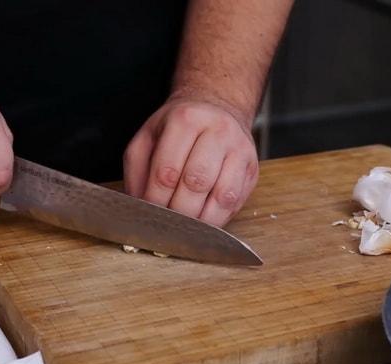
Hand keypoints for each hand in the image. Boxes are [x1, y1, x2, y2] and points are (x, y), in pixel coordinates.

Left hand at [123, 98, 258, 226]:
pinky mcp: (252, 168)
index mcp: (186, 120)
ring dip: (200, 220)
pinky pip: (236, 202)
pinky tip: (203, 221)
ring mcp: (239, 149)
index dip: (155, 200)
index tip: (148, 215)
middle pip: (196, 183)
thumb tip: (138, 206)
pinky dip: (218, 219)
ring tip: (184, 228)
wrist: (216, 109)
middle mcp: (217, 131)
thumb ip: (137, 170)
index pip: (167, 170)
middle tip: (166, 225)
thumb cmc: (178, 129)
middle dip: (178, 211)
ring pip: (221, 196)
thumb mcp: (148, 138)